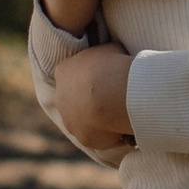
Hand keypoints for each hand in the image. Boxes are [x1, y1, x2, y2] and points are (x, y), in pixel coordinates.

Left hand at [50, 40, 135, 157]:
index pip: (74, 74)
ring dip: (100, 119)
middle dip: (92, 100)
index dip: (92, 76)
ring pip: (85, 121)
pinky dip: (111, 135)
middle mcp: (61, 97)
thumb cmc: (113, 65)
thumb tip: (113, 57)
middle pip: (76, 99)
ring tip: (122, 114)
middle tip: (114, 98)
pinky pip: (100, 137)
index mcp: (64, 71)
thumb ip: (106, 57)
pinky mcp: (83, 138)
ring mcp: (70, 120)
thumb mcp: (110, 50)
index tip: (107, 78)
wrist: (112, 93)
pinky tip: (126, 129)